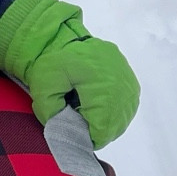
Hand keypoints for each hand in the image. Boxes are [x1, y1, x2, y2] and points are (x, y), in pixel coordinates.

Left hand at [0, 0, 139, 147]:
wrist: (67, 39)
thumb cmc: (55, 62)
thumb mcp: (43, 85)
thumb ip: (49, 112)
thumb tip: (62, 130)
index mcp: (106, 90)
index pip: (101, 133)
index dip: (84, 137)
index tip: (70, 125)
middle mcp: (125, 90)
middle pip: (112, 130)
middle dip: (91, 130)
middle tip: (74, 115)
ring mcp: (131, 88)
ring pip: (119, 123)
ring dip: (100, 122)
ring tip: (82, 107)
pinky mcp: (133, 86)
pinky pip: (123, 112)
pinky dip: (108, 113)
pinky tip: (92, 103)